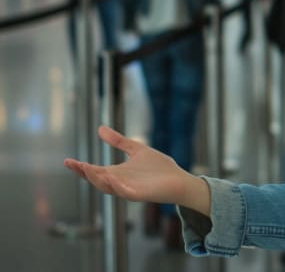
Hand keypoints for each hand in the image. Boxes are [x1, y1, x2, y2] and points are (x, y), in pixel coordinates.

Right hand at [63, 126, 210, 214]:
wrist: (179, 180)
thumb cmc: (159, 168)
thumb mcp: (137, 150)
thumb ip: (119, 141)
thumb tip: (100, 128)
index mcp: (116, 173)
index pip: (94, 171)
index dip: (80, 167)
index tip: (67, 160)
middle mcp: (119, 183)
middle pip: (97, 180)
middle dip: (84, 173)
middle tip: (73, 164)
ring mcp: (128, 190)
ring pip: (108, 187)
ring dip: (97, 179)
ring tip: (86, 168)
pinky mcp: (140, 194)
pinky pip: (125, 192)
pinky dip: (117, 186)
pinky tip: (110, 177)